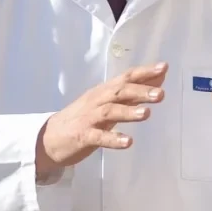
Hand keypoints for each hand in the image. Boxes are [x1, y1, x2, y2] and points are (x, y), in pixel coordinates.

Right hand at [36, 64, 167, 179]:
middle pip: (119, 92)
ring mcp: (89, 118)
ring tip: (146, 113)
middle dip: (140, 91)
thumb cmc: (84, 117)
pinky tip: (128, 142)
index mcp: (104, 92)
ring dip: (128, 112)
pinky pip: (99, 137)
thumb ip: (132, 92)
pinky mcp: (83, 137)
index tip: (163, 68)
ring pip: (109, 111)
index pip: (125, 78)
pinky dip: (114, 139)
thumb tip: (159, 78)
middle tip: (161, 94)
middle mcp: (97, 101)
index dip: (144, 72)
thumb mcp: (108, 102)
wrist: (48, 138)